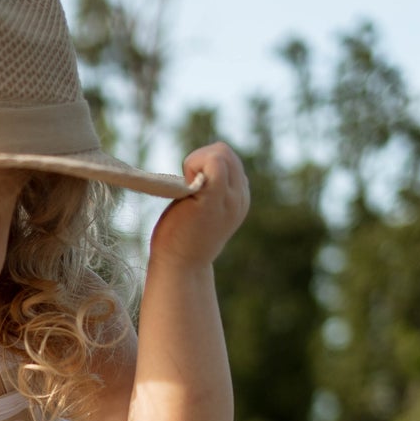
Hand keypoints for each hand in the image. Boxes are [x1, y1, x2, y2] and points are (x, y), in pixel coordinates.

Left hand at [148, 142, 249, 268]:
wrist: (179, 269)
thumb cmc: (181, 242)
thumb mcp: (202, 211)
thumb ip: (208, 191)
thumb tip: (197, 172)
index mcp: (238, 199)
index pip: (228, 160)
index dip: (205, 165)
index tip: (191, 188)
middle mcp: (240, 198)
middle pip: (225, 151)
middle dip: (200, 159)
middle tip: (187, 187)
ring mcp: (230, 198)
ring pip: (221, 152)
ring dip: (196, 162)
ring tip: (187, 189)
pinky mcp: (214, 199)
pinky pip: (214, 161)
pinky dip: (195, 164)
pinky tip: (187, 186)